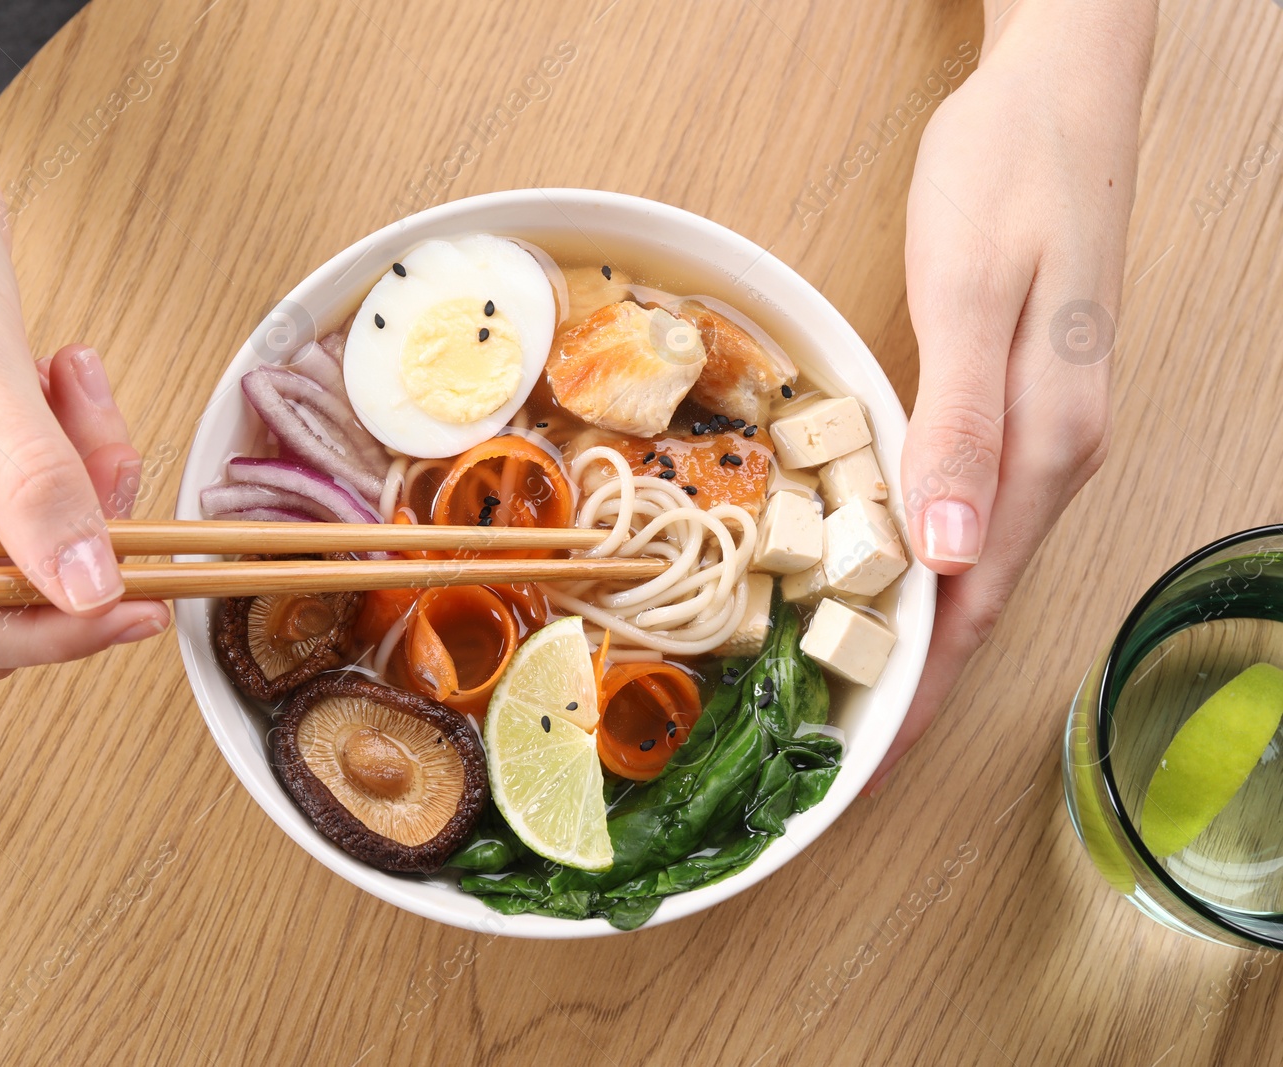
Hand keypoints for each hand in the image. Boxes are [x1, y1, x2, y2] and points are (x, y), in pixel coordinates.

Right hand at [0, 2, 167, 678]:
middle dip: (71, 534)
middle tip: (128, 484)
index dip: (42, 626)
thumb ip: (34, 484)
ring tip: (82, 386)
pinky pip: (33, 482)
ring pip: (25, 534)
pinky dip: (70, 438)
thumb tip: (90, 589)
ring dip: (81, 472)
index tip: (134, 604)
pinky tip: (67, 370)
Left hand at [869, 0, 1154, 789]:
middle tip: (846, 753)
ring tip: (856, 688)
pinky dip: (928, 562)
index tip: (869, 764)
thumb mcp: (974, 295)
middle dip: (917, 680)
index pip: (977, 601)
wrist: (1058, 92)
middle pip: (979, 598)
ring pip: (975, 560)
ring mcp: (1044, 428)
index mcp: (1045, 442)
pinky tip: (890, 577)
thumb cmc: (1010, 178)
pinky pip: (970, 510)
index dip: (923, 688)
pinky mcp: (1020, 400)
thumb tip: (946, 555)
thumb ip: (963, 428)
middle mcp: (1054, 452)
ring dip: (920, 630)